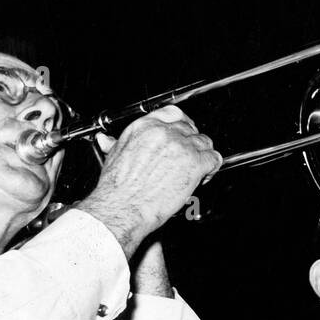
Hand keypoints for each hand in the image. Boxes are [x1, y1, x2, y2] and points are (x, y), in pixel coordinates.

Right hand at [76, 106, 221, 257]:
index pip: (173, 114)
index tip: (186, 134)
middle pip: (190, 130)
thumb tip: (105, 140)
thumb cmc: (117, 188)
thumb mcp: (113, 157)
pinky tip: (203, 177)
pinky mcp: (195, 163)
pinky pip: (214, 158)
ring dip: (204, 155)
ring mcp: (181, 146)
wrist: (124, 206)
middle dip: (192, 144)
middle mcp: (164, 132)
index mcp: (145, 127)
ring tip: (197, 171)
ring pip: (205, 143)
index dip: (183, 124)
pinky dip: (212, 168)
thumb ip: (115, 144)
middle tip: (189, 160)